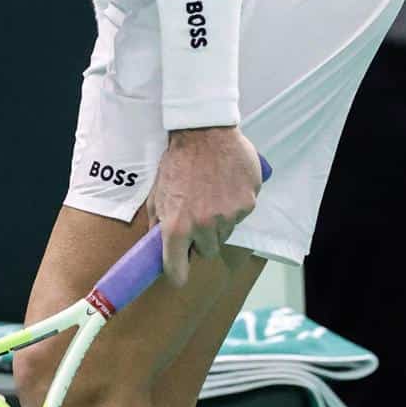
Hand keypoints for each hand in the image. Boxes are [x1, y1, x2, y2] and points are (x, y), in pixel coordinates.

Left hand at [149, 126, 261, 285]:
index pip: (177, 269)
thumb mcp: (157, 194)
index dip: (177, 273)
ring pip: (225, 234)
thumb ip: (157, 223)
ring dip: (218, 222)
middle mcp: (204, 226)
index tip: (178, 274)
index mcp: (177, 226)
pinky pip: (241, 216)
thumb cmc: (177, 162)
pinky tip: (225, 186)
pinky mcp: (248, 204)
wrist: (204, 132)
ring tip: (210, 194)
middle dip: (201, 239)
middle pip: (206, 251)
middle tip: (196, 216)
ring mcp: (229, 216)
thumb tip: (157, 246)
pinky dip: (235, 206)